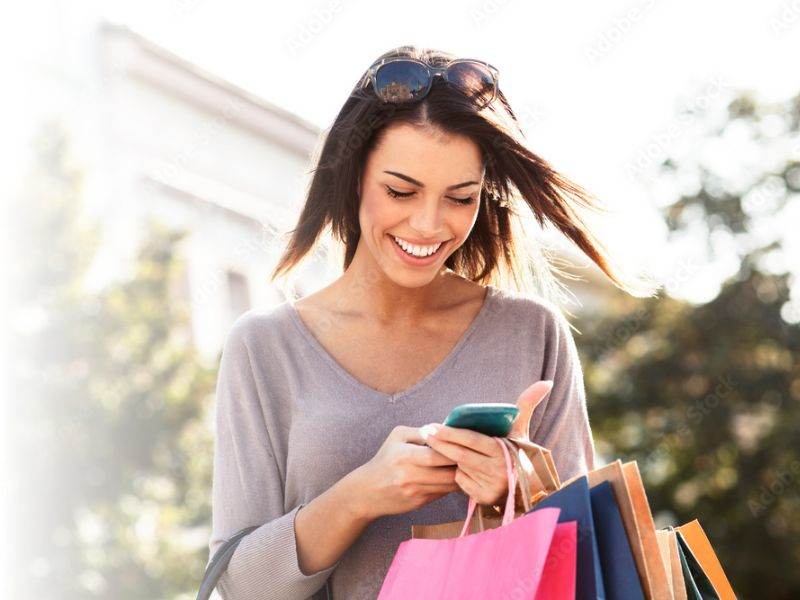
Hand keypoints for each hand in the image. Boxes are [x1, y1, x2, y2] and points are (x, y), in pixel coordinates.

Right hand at [350, 425, 460, 520]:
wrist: (367, 492)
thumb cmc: (385, 459)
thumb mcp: (397, 437)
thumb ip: (421, 431)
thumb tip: (445, 428)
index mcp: (404, 455)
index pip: (437, 455)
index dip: (454, 450)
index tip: (465, 445)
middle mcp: (410, 476)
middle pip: (447, 472)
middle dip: (462, 465)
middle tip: (472, 457)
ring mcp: (415, 492)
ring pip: (448, 485)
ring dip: (460, 476)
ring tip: (467, 466)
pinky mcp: (419, 503)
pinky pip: (442, 493)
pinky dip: (451, 485)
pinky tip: (456, 477)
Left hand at [421, 380, 554, 505]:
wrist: (529, 486)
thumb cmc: (518, 451)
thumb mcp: (521, 430)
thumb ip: (527, 404)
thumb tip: (546, 382)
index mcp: (506, 452)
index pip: (473, 440)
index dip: (451, 433)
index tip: (432, 425)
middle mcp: (500, 471)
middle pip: (461, 455)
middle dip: (440, 443)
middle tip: (425, 432)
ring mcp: (491, 487)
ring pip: (459, 468)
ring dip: (445, 457)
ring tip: (431, 444)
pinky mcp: (483, 499)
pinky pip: (461, 482)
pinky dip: (457, 473)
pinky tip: (452, 465)